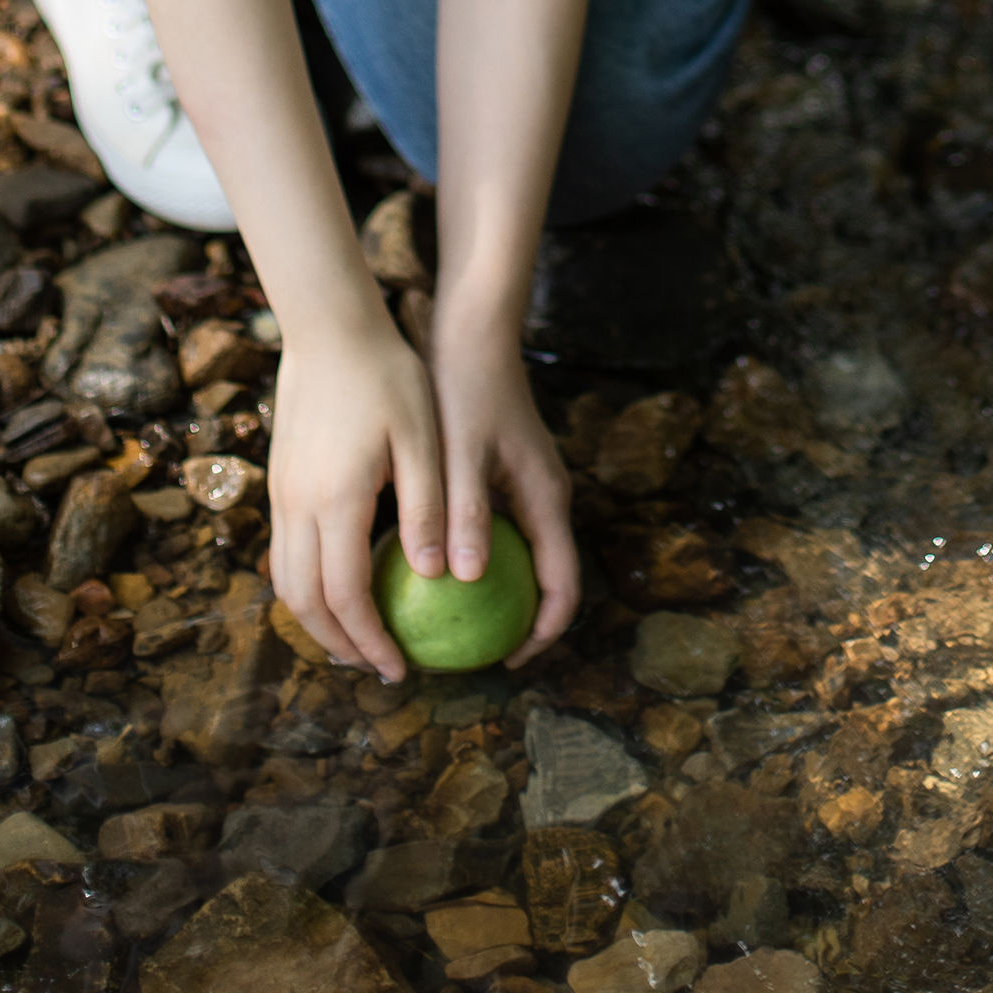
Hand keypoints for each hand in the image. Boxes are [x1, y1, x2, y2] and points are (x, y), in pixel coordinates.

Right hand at [267, 310, 442, 678]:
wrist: (331, 327)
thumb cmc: (387, 376)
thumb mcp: (421, 439)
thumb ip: (427, 508)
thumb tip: (436, 575)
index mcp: (337, 501)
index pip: (346, 597)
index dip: (370, 641)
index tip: (399, 668)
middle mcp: (298, 505)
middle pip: (305, 602)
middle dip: (339, 644)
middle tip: (378, 666)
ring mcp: (283, 492)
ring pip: (285, 581)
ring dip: (316, 619)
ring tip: (355, 637)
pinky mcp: (280, 479)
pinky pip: (283, 552)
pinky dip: (305, 585)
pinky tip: (338, 583)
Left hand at [430, 300, 579, 667]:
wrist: (472, 329)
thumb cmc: (466, 387)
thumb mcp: (462, 453)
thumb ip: (468, 513)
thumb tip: (469, 579)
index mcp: (546, 498)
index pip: (563, 587)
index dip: (542, 635)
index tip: (504, 663)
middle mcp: (544, 498)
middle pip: (546, 580)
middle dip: (516, 623)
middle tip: (466, 652)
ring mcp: (527, 487)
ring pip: (521, 558)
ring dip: (495, 594)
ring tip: (446, 622)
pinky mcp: (506, 476)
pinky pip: (500, 534)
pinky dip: (477, 560)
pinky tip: (430, 569)